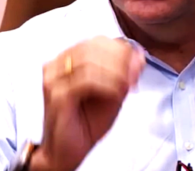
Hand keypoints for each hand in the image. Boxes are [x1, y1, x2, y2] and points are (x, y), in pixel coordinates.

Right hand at [30, 36, 145, 170]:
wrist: (66, 152)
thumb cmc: (86, 121)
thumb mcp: (113, 93)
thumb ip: (124, 73)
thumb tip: (140, 54)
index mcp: (68, 59)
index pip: (98, 41)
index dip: (121, 50)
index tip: (138, 65)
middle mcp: (57, 65)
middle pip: (93, 47)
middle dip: (120, 60)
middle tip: (134, 77)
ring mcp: (54, 79)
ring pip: (89, 61)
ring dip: (116, 73)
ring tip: (127, 87)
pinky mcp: (57, 95)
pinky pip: (86, 81)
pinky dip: (107, 85)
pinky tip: (116, 95)